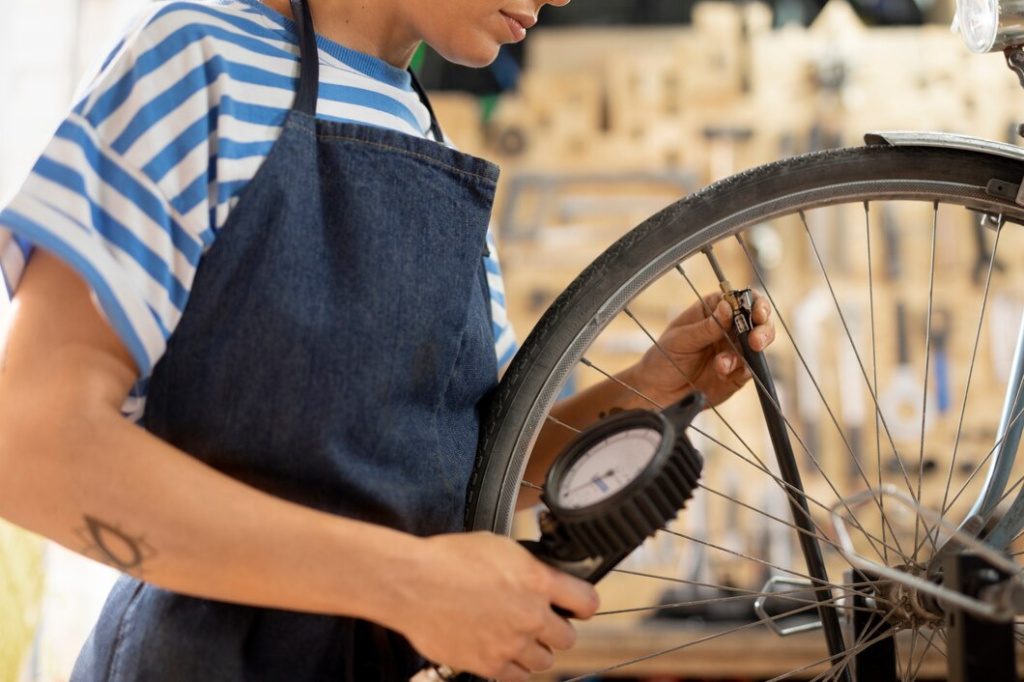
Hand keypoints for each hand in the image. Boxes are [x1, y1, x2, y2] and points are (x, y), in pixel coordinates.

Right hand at [398, 532, 598, 680]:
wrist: (413, 583)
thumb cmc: (448, 559)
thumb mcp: (498, 546)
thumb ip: (528, 566)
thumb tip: (542, 577)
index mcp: (537, 581)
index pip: (587, 601)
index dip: (583, 603)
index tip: (578, 605)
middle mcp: (530, 615)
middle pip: (568, 637)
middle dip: (556, 629)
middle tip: (540, 621)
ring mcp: (511, 643)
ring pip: (545, 661)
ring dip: (536, 650)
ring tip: (518, 638)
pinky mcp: (489, 665)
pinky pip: (517, 676)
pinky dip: (513, 667)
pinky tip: (502, 651)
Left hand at [625, 291, 774, 407]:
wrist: (657, 391)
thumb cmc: (664, 358)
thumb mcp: (680, 339)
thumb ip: (706, 327)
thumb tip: (727, 307)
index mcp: (714, 311)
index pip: (743, 299)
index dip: (755, 303)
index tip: (757, 313)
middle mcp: (729, 329)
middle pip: (760, 322)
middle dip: (763, 330)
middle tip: (755, 341)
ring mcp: (735, 351)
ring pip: (758, 347)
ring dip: (748, 355)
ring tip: (722, 364)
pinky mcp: (736, 374)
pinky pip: (748, 370)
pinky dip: (739, 371)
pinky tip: (721, 373)